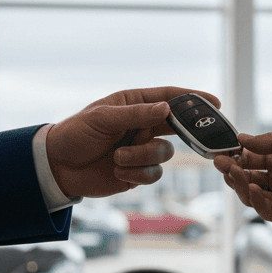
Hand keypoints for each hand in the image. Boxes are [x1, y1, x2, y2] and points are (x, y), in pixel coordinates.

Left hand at [45, 86, 220, 197]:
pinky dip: (135, 173)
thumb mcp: (103, 118)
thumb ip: (136, 114)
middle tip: (194, 137)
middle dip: (184, 134)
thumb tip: (167, 109)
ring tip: (118, 157)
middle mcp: (142, 126)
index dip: (193, 100)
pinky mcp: (137, 173)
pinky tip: (116, 170)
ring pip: (164, 154)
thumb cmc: (75, 134)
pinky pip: (152, 175)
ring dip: (142, 157)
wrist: (57, 167)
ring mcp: (141, 150)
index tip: (214, 103)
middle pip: (176, 128)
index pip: (169, 98)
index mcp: (134, 104)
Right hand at [213, 125, 271, 227]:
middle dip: (232, 171)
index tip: (222, 150)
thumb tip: (243, 140)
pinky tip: (253, 189)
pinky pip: (270, 212)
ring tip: (234, 174)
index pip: (251, 159)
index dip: (235, 155)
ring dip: (241, 186)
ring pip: (254, 196)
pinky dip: (258, 202)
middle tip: (221, 163)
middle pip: (248, 178)